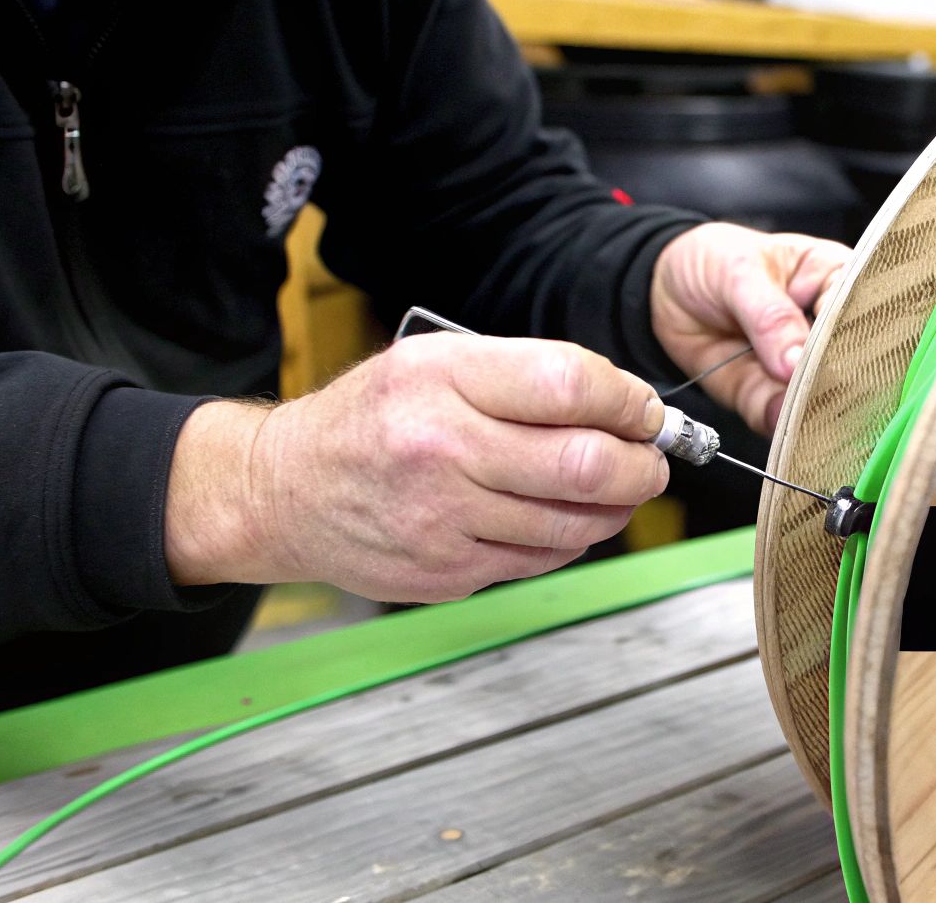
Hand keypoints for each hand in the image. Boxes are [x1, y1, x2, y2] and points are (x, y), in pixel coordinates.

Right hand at [164, 334, 669, 601]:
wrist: (283, 490)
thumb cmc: (371, 419)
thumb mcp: (434, 362)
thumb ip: (526, 375)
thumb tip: (625, 405)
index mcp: (441, 379)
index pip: (571, 384)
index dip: (629, 400)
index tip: (645, 411)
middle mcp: (440, 449)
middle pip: (586, 463)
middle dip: (642, 463)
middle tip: (652, 459)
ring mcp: (443, 519)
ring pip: (574, 521)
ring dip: (617, 507)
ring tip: (620, 489)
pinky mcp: (446, 572)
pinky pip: (541, 558)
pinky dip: (571, 538)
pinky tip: (567, 516)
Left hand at [651, 222, 850, 431]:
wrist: (666, 288)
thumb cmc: (715, 259)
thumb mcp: (739, 271)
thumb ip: (769, 315)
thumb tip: (796, 362)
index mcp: (837, 280)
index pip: (860, 311)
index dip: (856, 336)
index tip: (841, 357)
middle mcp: (828, 328)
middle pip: (847, 362)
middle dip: (836, 382)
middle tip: (821, 391)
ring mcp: (801, 367)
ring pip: (819, 396)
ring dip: (810, 411)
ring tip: (802, 415)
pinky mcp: (771, 396)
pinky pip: (780, 417)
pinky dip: (779, 425)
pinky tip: (780, 425)